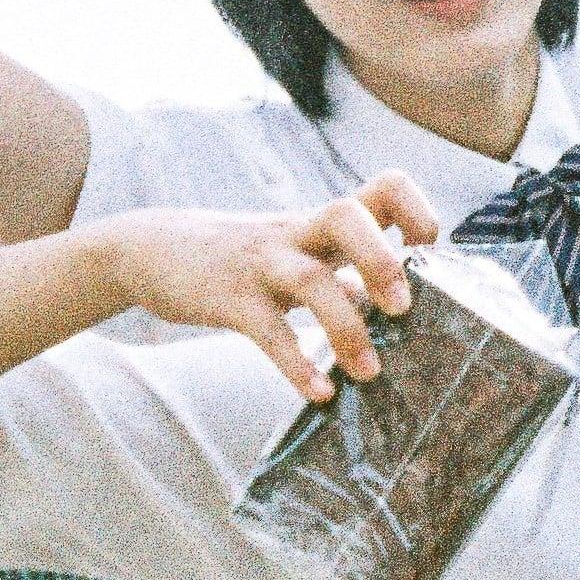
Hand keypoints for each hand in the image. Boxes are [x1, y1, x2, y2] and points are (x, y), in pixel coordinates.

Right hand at [97, 172, 440, 400]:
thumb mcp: (301, 253)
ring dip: (347, 328)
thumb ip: (349, 273)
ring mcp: (263, 262)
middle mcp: (298, 232)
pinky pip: (268, 331)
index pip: (384, 187)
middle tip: (401, 309)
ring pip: (311, 278)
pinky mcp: (230, 298)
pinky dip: (296, 365)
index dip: (417, 212)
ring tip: (369, 372)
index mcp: (324, 222)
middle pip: (347, 214)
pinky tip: (319, 392)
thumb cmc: (248, 258)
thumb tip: (400, 307)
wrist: (151, 252)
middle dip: (382, 260)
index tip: (428, 253)